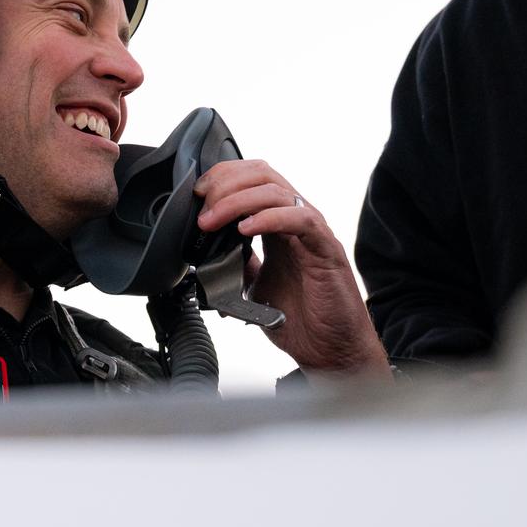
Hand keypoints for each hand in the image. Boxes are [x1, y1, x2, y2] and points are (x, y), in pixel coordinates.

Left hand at [194, 159, 390, 378]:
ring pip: (277, 192)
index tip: (197, 195)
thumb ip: (239, 262)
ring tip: (213, 220)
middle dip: (225, 183)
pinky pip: (301, 219)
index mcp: (278, 226)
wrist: (329, 351)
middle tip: (202, 205)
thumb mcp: (254, 285)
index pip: (252, 180)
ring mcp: (313, 233)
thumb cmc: (301, 319)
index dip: (222, 178)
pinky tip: (245, 229)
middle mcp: (296, 222)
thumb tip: (208, 253)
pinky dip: (269, 218)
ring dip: (237, 200)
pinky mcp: (326, 250)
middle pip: (262, 175)